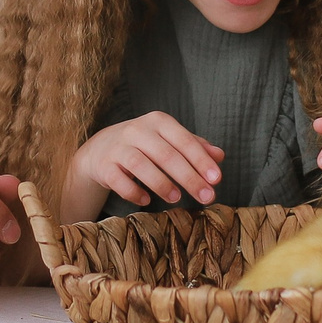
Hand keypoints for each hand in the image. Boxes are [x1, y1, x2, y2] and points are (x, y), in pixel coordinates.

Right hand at [63, 113, 223, 222]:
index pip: (184, 141)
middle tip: (206, 197)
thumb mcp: (169, 140)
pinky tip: (146, 201)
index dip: (201, 160)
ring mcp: (118, 147)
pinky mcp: (104, 165)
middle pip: (166, 155)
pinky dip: (133, 191)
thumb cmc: (145, 145)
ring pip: (141, 164)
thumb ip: (194, 146)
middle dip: (189, 177)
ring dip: (161, 183)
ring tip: (176, 198)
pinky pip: (118, 179)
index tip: (217, 180)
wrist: (101, 149)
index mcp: (158, 122)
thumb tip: (220, 156)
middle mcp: (137, 130)